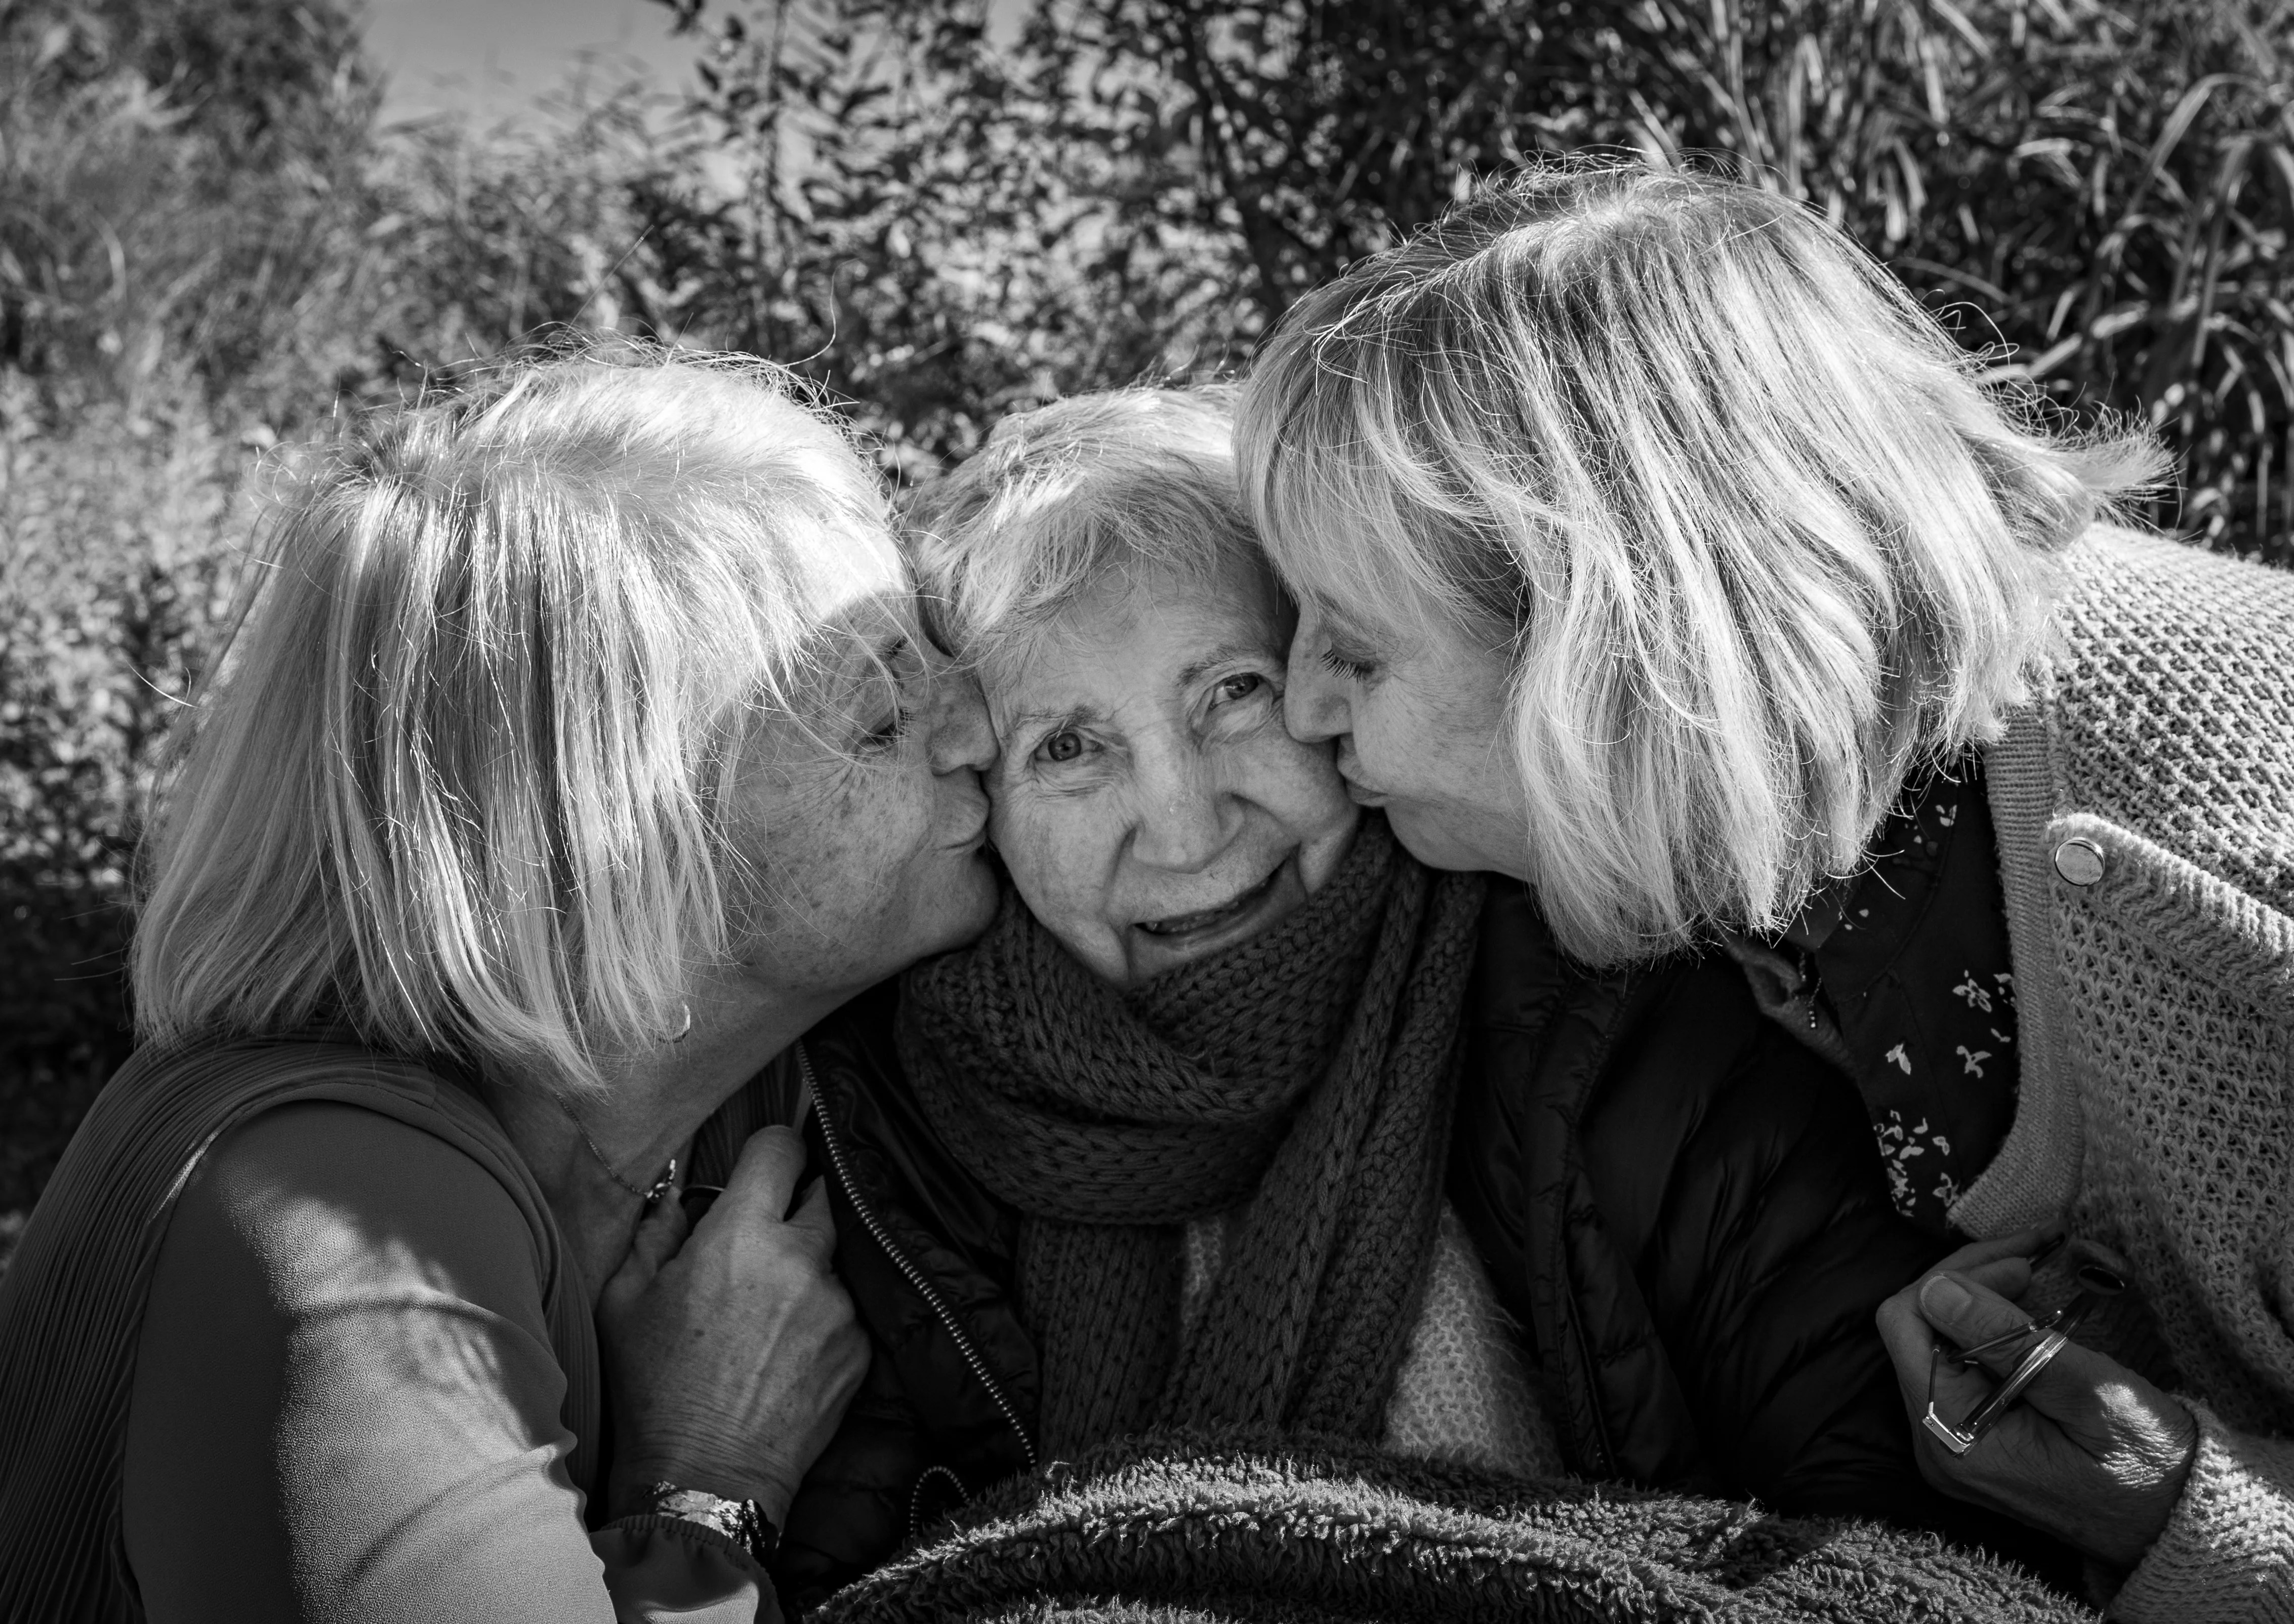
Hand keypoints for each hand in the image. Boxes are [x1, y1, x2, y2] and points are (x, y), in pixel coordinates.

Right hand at [598, 1125, 869, 1525]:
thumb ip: (653, 1234)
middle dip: (793, 1207)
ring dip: (807, 1270)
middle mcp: (801, 1260)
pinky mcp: (860, 1347)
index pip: (780, 1149)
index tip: (762, 1164)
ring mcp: (839, 1305)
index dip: (771, 1150)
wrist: (705, 1480)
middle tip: (762, 1240)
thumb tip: (677, 1197)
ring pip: (833, 1258)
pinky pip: (845, 1310)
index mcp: (740, 1237)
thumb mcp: (624, 1303)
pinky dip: (821, 1318)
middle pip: (819, 1196)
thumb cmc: (653, 1390)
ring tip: (767, 1316)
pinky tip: (786, 1353)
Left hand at [1875, 1230, 2198, 1569]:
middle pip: (1919, 1326)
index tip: (2023, 1264)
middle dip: (1971, 1277)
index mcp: (1950, 1435)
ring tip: (2036, 1264)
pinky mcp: (1976, 1433)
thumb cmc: (2148, 1464)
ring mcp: (1952, 1438)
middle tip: (2035, 1251)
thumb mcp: (2088, 1392)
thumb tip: (1935, 1288)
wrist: (2182, 1522)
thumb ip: (2009, 1340)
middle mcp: (1935, 1440)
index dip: (1957, 1279)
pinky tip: (2029, 1303)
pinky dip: (1993, 1327)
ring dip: (1983, 1296)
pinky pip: (1964, 1364)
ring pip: (1940, 1339)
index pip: (1905, 1324)